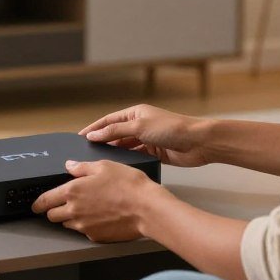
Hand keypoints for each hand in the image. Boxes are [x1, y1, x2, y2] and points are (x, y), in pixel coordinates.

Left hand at [31, 159, 162, 241]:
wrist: (147, 209)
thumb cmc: (128, 185)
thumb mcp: (104, 166)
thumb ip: (82, 167)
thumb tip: (69, 165)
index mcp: (72, 191)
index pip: (45, 200)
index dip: (38, 203)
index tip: (35, 205)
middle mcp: (74, 211)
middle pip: (52, 216)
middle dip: (53, 210)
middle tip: (61, 205)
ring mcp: (84, 227)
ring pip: (67, 225)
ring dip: (69, 218)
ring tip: (84, 209)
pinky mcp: (95, 237)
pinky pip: (84, 231)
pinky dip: (86, 226)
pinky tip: (99, 217)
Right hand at [79, 103, 209, 167]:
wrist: (198, 143)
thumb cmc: (172, 128)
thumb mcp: (139, 127)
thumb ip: (115, 132)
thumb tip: (94, 135)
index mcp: (136, 113)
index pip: (109, 120)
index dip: (94, 128)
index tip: (80, 136)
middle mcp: (140, 124)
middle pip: (116, 134)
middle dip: (103, 142)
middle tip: (87, 152)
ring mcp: (147, 139)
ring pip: (125, 146)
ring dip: (115, 152)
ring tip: (100, 161)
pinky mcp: (154, 152)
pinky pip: (135, 156)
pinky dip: (127, 160)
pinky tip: (119, 166)